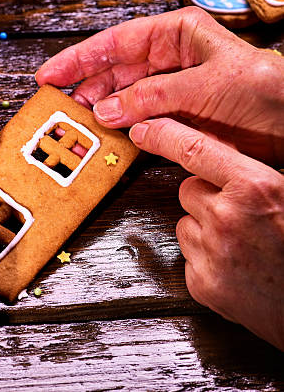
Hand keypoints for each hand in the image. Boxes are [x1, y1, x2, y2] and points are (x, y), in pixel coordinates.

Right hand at [36, 7, 283, 165]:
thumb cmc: (263, 90)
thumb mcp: (203, 86)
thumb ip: (151, 96)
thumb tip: (107, 109)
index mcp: (177, 33)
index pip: (117, 42)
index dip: (81, 58)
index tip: (52, 74)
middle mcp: (171, 57)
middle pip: (116, 68)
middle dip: (87, 85)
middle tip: (58, 103)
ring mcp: (173, 87)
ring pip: (126, 95)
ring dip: (102, 107)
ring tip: (76, 119)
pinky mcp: (179, 115)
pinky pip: (142, 118)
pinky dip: (123, 126)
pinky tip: (105, 132)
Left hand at [129, 118, 283, 350]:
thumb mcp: (283, 193)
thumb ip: (247, 173)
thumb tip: (214, 152)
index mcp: (253, 187)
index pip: (194, 149)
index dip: (164, 135)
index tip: (143, 129)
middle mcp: (227, 217)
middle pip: (188, 189)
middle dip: (205, 197)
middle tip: (236, 213)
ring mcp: (212, 253)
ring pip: (186, 223)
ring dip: (204, 229)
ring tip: (239, 244)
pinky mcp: (202, 284)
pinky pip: (187, 256)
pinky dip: (204, 260)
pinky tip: (233, 266)